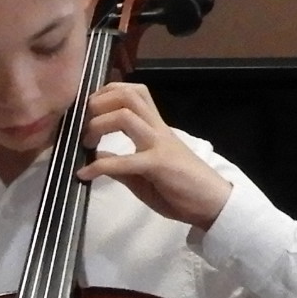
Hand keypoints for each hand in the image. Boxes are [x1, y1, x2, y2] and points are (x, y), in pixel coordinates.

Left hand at [74, 81, 232, 229]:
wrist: (213, 204)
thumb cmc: (182, 189)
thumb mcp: (142, 174)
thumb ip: (120, 163)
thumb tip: (95, 154)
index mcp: (155, 128)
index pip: (133, 93)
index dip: (106, 93)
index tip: (88, 111)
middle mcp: (157, 130)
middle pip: (128, 95)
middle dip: (99, 103)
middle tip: (83, 124)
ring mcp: (159, 145)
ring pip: (126, 116)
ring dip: (98, 125)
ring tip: (86, 144)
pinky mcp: (160, 165)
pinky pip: (126, 160)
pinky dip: (100, 166)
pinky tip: (86, 174)